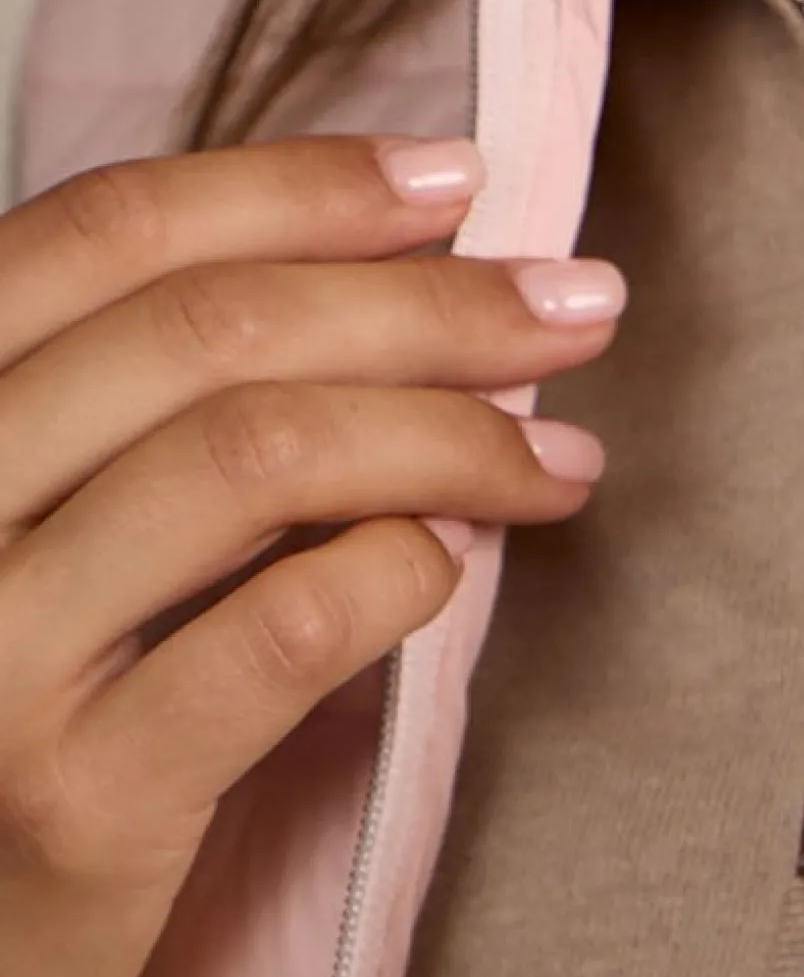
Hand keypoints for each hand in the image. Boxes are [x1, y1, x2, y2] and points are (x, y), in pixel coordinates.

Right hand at [0, 136, 621, 976]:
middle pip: (214, 327)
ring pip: (262, 455)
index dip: (303, 186)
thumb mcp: (41, 502)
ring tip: (559, 459)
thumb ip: (158, 388)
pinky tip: (454, 563)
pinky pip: (283, 629)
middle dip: (432, 302)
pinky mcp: (70, 796)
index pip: (112, 229)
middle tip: (576, 307)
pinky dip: (400, 570)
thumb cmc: (18, 686)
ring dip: (453, 436)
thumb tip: (418, 262)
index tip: (460, 180)